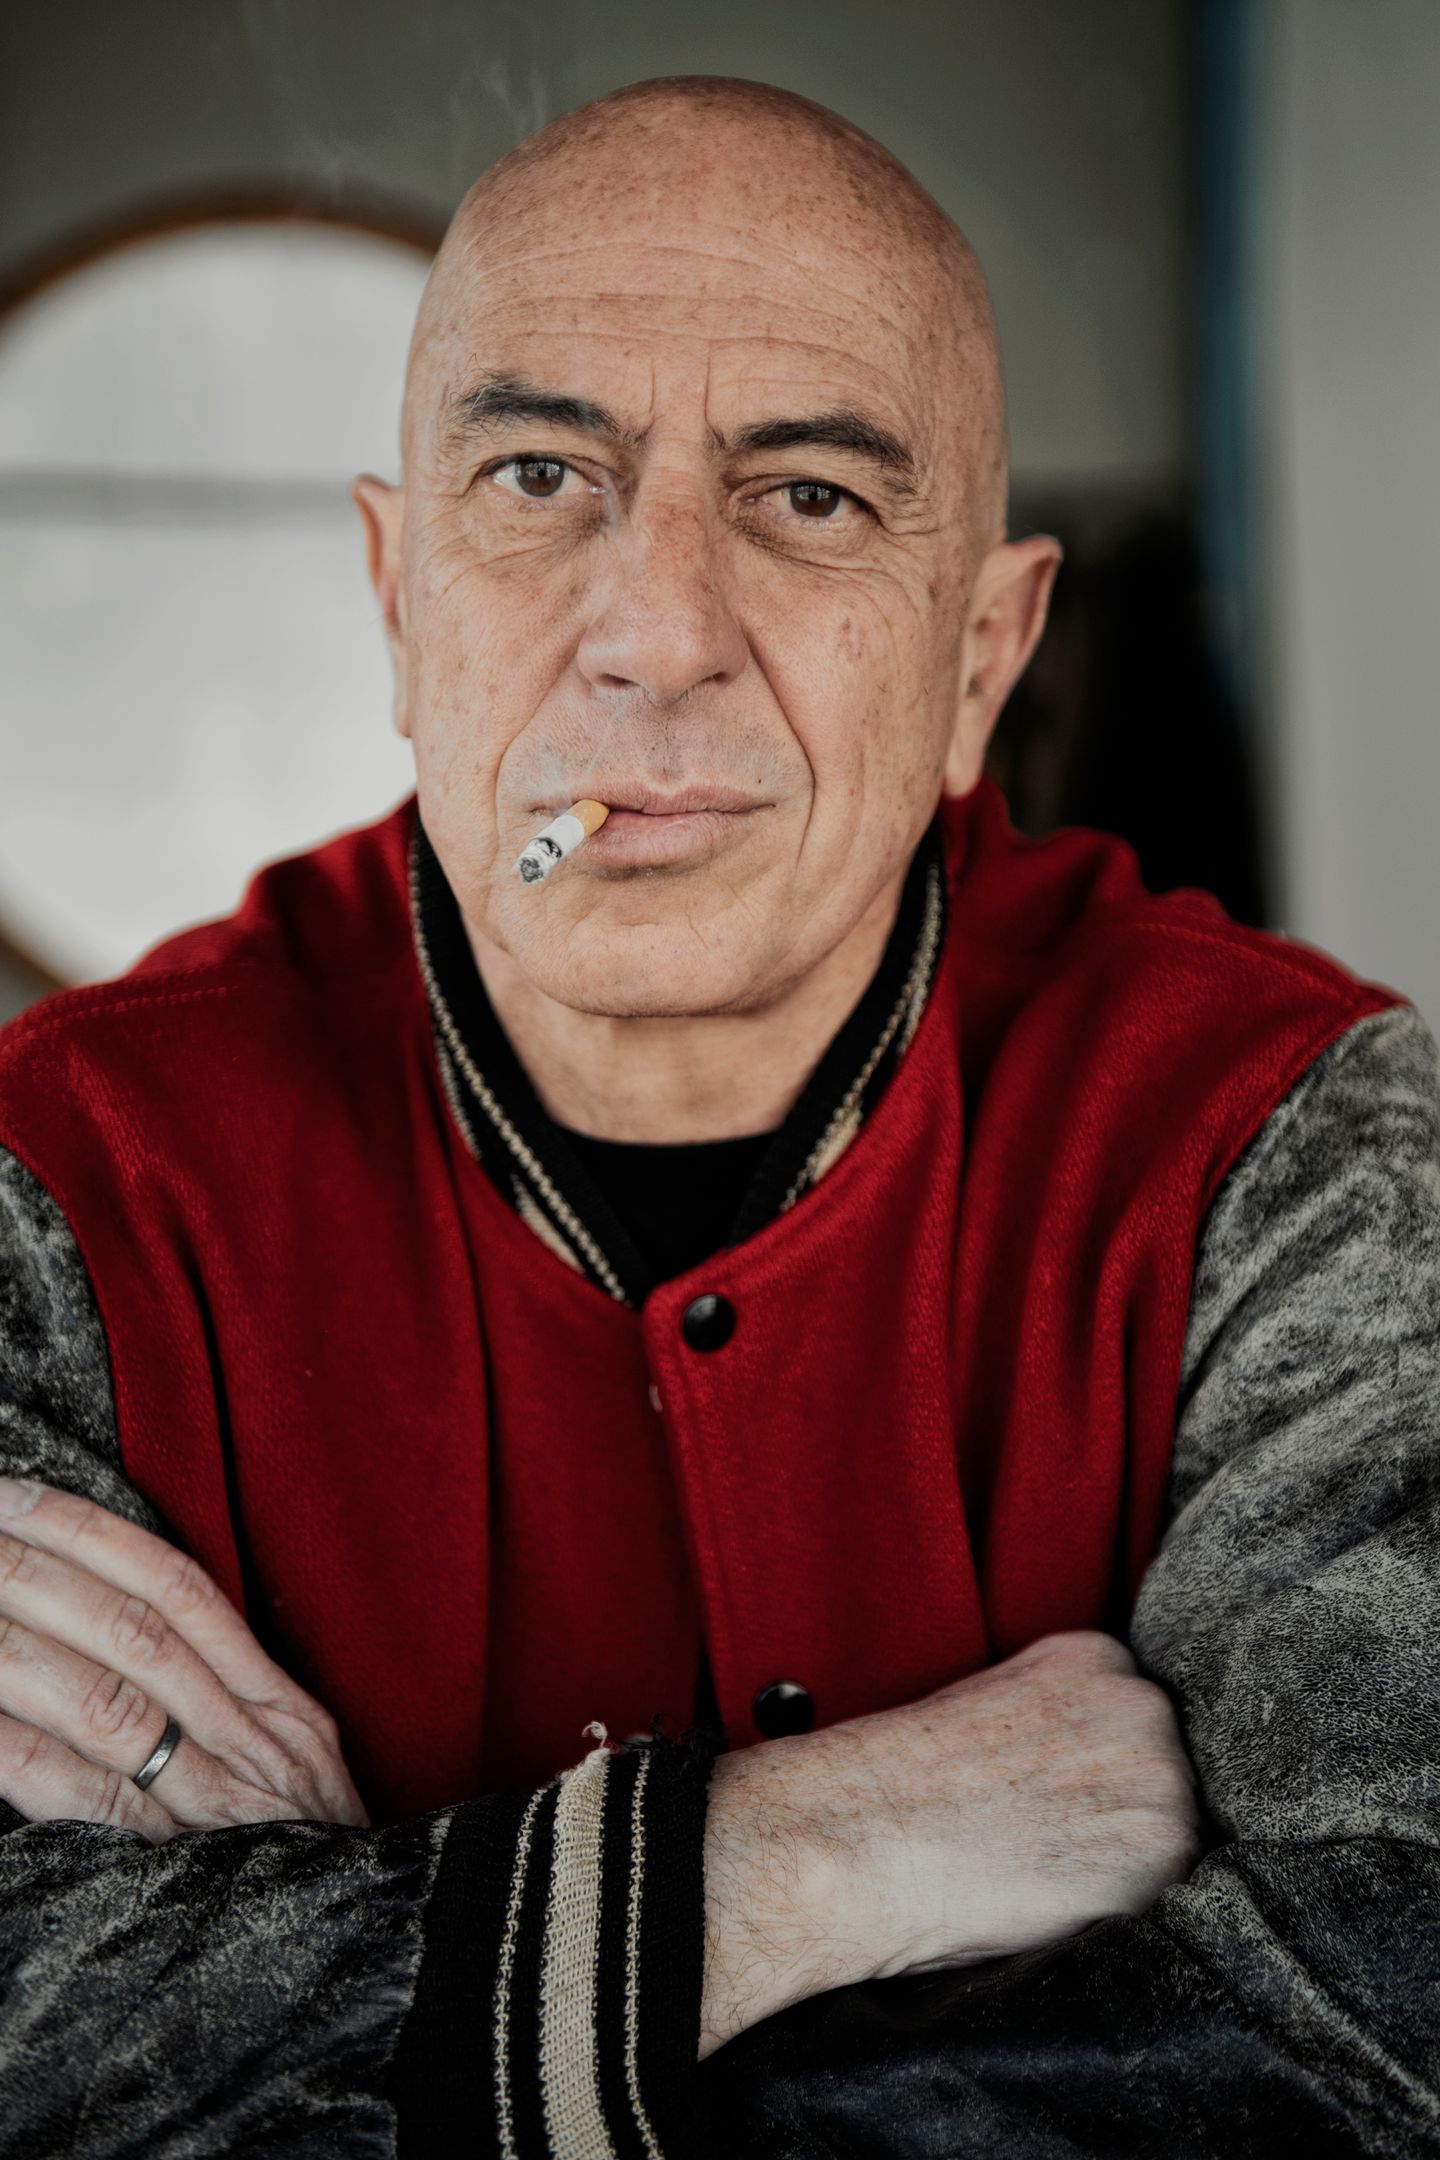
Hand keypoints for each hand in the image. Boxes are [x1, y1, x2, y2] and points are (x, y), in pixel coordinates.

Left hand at [0, 1478, 367, 1841]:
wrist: (376, 1956)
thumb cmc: (312, 1863)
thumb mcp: (295, 1762)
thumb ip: (225, 1697)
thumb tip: (119, 1624)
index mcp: (280, 1703)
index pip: (176, 1586)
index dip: (90, 1533)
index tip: (18, 1494)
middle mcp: (255, 1740)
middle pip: (129, 1630)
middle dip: (35, 1569)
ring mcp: (217, 1805)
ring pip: (102, 1699)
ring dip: (12, 1640)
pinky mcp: (174, 1872)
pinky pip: (83, 1797)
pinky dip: (20, 1747)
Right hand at [700, 1630, 1198, 2055]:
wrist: (866, 1833)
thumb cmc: (904, 1780)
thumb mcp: (988, 1705)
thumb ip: (1056, 1718)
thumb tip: (1087, 1766)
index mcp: (1092, 1656)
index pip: (1134, 1718)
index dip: (1099, 1766)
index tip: (1061, 1794)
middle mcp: (1138, 1702)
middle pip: (1163, 1766)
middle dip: (1121, 1804)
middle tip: (1055, 1838)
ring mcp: (1156, 1771)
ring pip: (1170, 1826)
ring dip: (1129, 1854)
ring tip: (1052, 1869)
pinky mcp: (1157, 1847)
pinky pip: (1169, 1883)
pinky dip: (1128, 1899)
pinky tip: (1063, 1895)